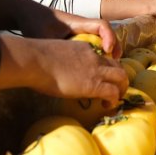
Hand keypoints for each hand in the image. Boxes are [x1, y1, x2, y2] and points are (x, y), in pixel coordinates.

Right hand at [0, 37, 128, 107]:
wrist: (34, 60)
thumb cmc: (34, 59)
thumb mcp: (54, 55)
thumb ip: (62, 62)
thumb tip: (55, 73)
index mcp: (85, 48)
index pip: (104, 58)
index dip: (107, 69)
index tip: (103, 79)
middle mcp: (95, 57)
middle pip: (118, 67)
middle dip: (120, 80)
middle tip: (114, 91)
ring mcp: (96, 70)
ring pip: (122, 78)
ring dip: (121, 90)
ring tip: (114, 100)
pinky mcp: (94, 84)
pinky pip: (113, 93)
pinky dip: (114, 100)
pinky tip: (106, 106)